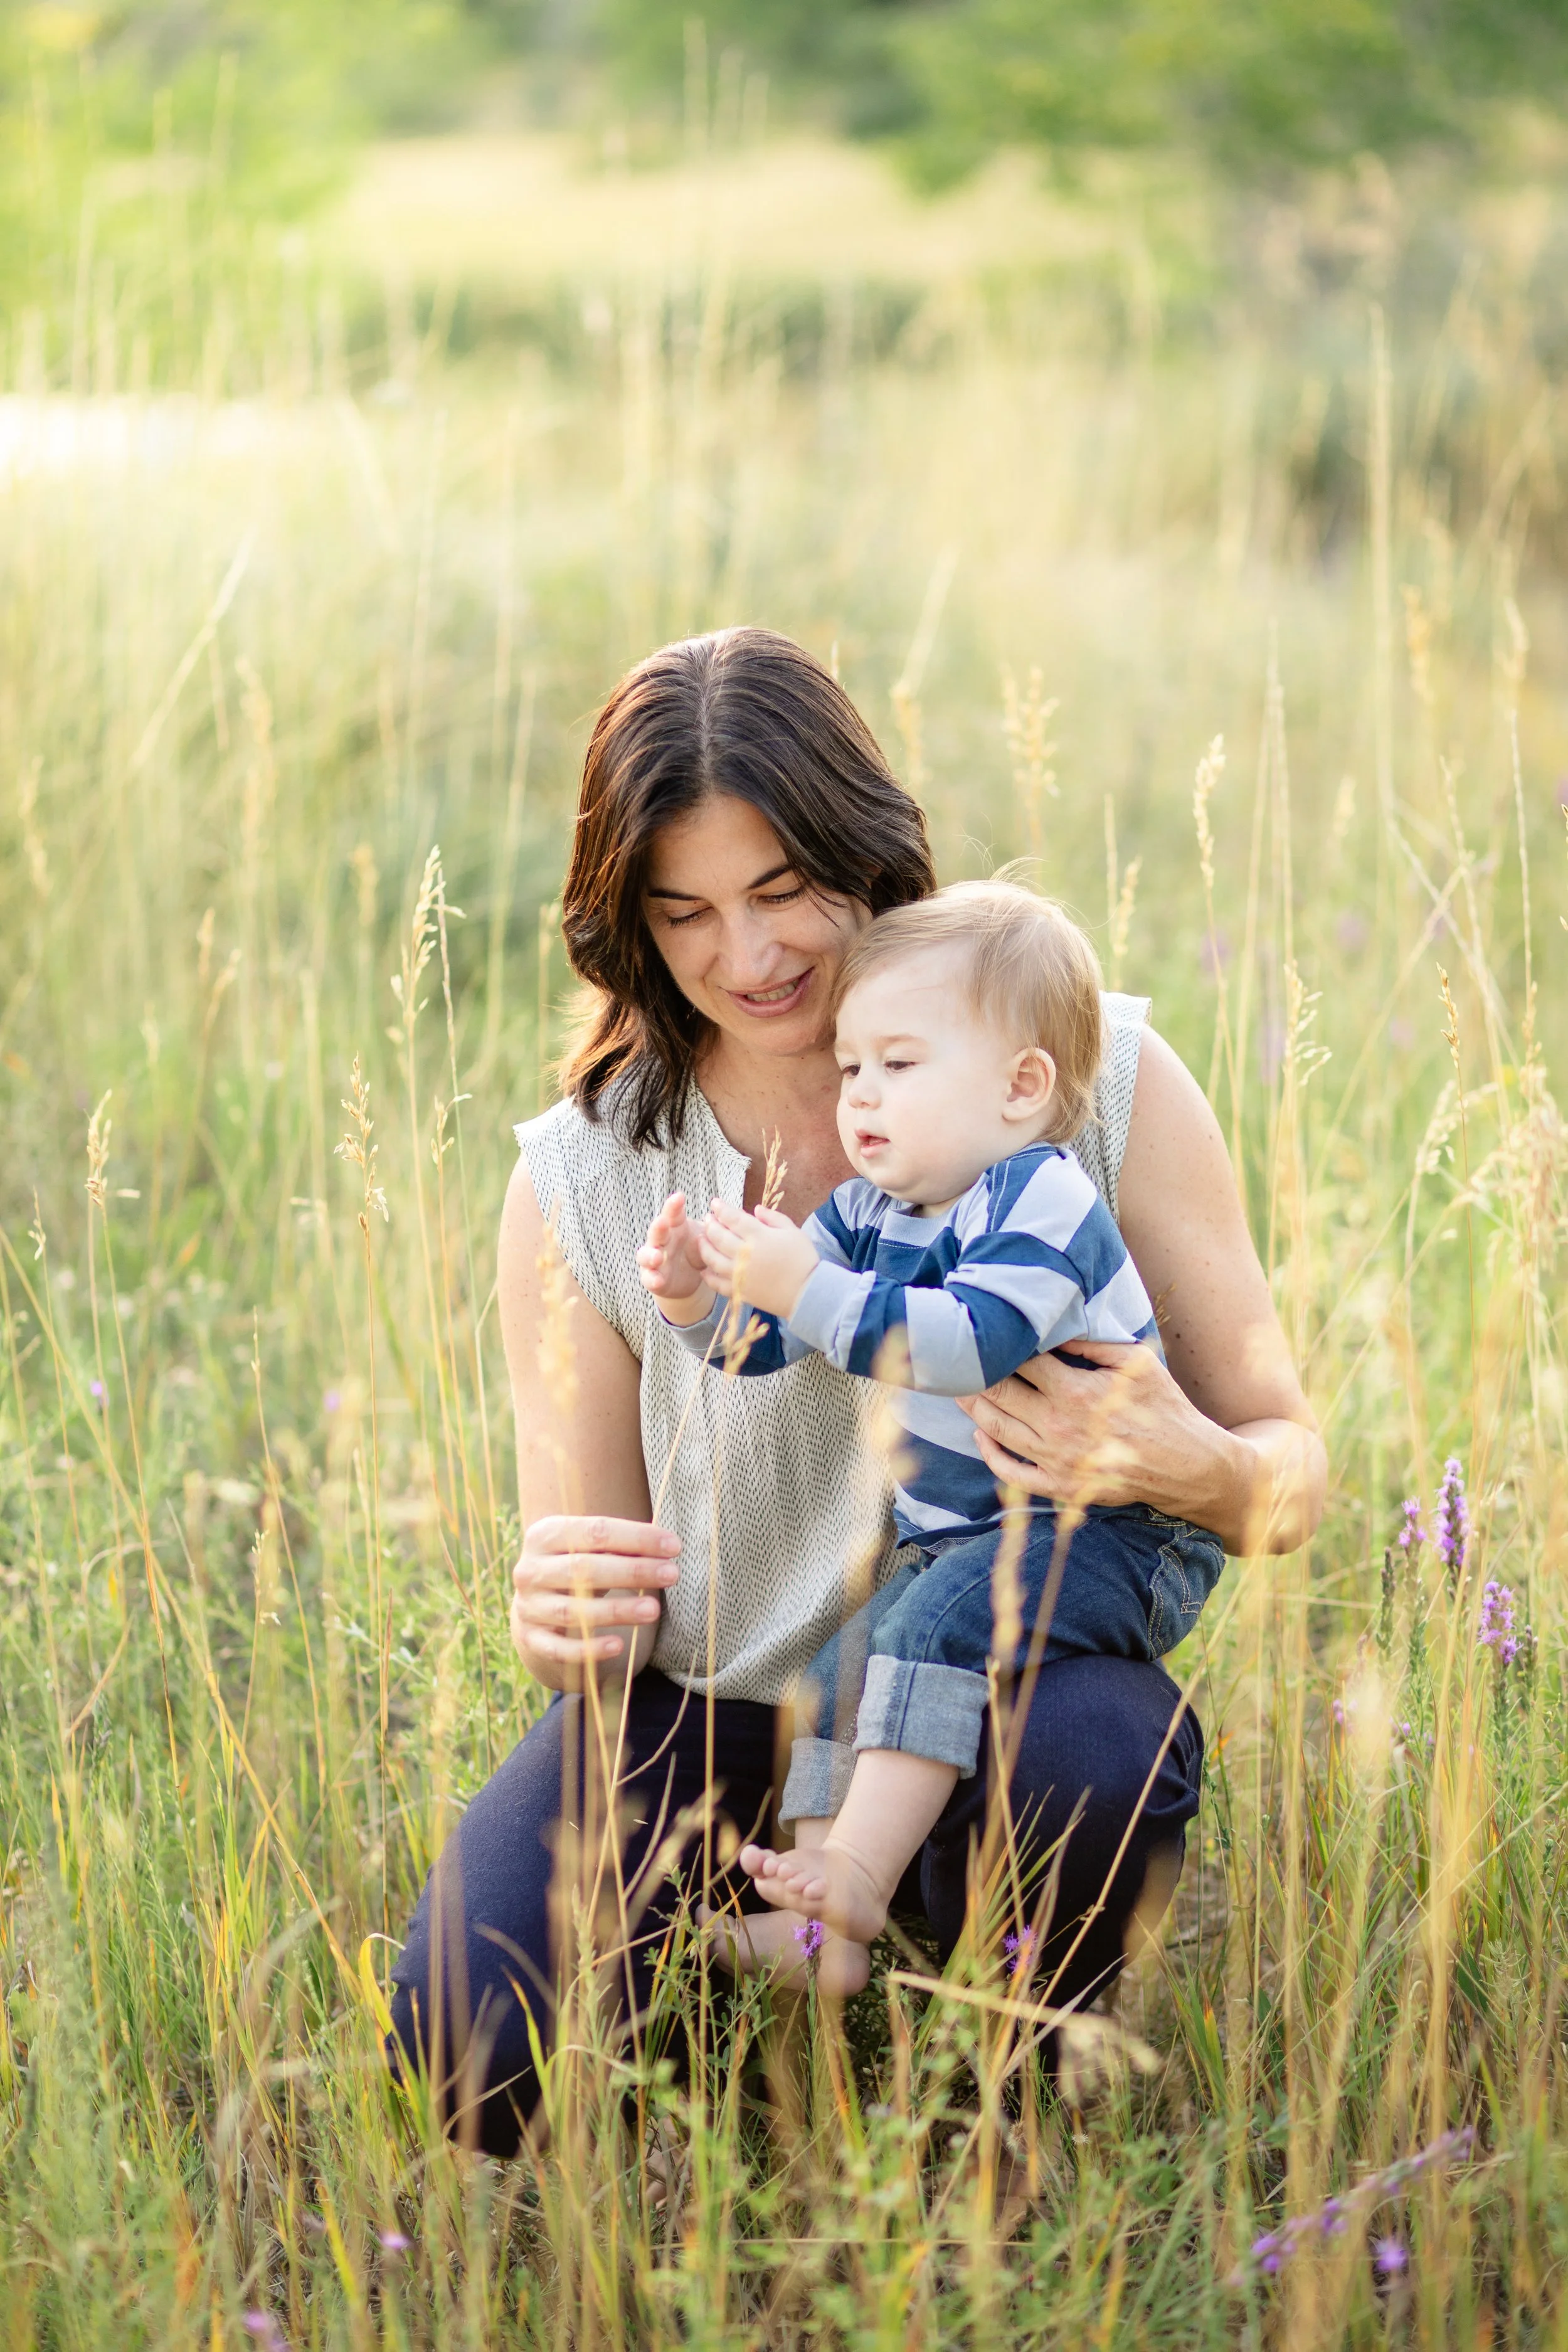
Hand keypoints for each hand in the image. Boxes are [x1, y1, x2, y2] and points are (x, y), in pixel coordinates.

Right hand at [510, 1514, 680, 1691]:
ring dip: (617, 1611)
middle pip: (584, 1569)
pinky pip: (559, 1649)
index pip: (596, 1531)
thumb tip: (666, 1548)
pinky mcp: (530, 1638)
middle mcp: (530, 1569)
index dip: (637, 1538)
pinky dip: (588, 1649)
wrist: (536, 1600)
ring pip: (573, 1611)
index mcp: (545, 1534)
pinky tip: (618, 1646)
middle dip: (633, 1572)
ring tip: (654, 1610)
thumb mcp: (590, 1548)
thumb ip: (620, 1546)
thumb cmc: (576, 1565)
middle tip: (672, 1575)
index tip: (674, 1547)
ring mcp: (528, 1606)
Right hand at [636, 1191, 715, 1325]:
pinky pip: (648, 1279)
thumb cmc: (696, 1249)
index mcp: (673, 1227)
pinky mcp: (653, 1278)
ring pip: (645, 1255)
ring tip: (657, 1257)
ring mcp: (654, 1260)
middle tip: (663, 1222)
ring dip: (649, 1255)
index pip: (671, 1214)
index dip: (673, 1206)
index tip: (679, 1197)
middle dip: (658, 1227)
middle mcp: (661, 1241)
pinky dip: (651, 1279)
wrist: (690, 1276)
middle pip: (656, 1231)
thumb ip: (709, 1231)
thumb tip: (722, 1218)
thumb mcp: (704, 1238)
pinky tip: (658, 1280)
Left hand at [700, 1198, 820, 1321]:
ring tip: (700, 1239)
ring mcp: (740, 1274)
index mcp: (759, 1236)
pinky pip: (718, 1284)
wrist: (809, 1293)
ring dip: (704, 1247)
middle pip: (719, 1237)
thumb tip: (756, 1209)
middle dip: (710, 1225)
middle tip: (707, 1219)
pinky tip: (704, 1270)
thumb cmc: (804, 1259)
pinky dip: (709, 1276)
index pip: (733, 1218)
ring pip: (713, 1259)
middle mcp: (745, 1254)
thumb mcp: (793, 1231)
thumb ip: (773, 1218)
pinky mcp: (740, 1291)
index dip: (721, 1209)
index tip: (715, 1203)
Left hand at [959, 1340, 1239, 1518]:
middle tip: (961, 1358)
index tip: (990, 1332)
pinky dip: (990, 1454)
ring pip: (997, 1430)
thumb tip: (1055, 1328)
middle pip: (999, 1393)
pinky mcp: (1059, 1487)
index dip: (1002, 1344)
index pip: (1022, 1361)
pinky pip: (1012, 1473)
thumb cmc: (1165, 1409)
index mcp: (1076, 1392)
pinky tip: (981, 1435)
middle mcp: (1059, 1426)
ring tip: (959, 1389)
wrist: (1189, 1466)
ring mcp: (1056, 1460)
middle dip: (975, 1373)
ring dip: (973, 1407)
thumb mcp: (1137, 1362)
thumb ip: (1092, 1344)